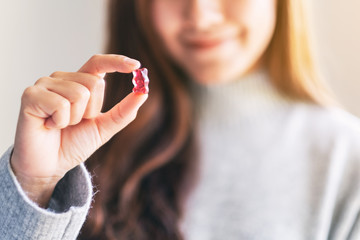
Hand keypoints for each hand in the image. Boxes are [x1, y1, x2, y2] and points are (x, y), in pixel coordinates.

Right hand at [10, 54, 147, 206]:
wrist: (50, 165)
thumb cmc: (74, 144)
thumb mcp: (104, 127)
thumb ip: (123, 111)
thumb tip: (143, 92)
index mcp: (79, 83)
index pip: (98, 63)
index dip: (116, 62)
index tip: (136, 66)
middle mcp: (62, 78)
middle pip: (95, 83)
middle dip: (92, 111)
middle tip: (75, 123)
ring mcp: (45, 85)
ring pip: (79, 94)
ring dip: (75, 119)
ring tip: (61, 125)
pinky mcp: (31, 95)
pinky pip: (61, 104)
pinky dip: (60, 122)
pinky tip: (49, 126)